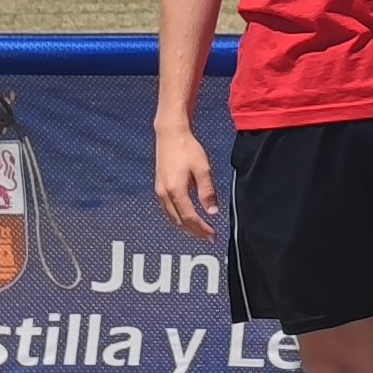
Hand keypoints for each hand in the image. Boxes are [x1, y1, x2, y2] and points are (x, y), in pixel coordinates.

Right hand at [153, 119, 217, 237]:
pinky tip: (186, 218)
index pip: (189, 217)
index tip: (213, 236)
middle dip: (194, 231)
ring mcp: (160, 191)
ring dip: (185, 227)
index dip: (202, 229)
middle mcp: (164, 194)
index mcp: (176, 190)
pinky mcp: (159, 187)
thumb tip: (213, 212)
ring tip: (199, 232)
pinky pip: (168, 209)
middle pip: (179, 221)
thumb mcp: (203, 169)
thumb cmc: (188, 148)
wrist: (170, 134)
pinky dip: (178, 218)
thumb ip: (207, 191)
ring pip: (172, 217)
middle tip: (208, 238)